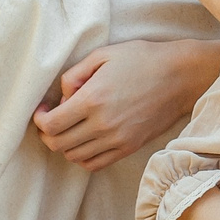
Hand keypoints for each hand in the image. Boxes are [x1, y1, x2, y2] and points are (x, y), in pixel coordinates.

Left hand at [33, 39, 219, 170]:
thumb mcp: (103, 55)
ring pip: (74, 157)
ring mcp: (117, 139)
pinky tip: (85, 141)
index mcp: (93, 99)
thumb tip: (62, 96)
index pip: (50, 125)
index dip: (39, 119)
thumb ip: (75, 74)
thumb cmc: (142, 60)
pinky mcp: (129, 147)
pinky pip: (95, 164)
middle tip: (50, 121)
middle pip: (58, 145)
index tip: (42, 110)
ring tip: (69, 129)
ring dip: (64, 145)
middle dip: (47, 134)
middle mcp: (102, 124)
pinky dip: (83, 157)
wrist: (180, 76)